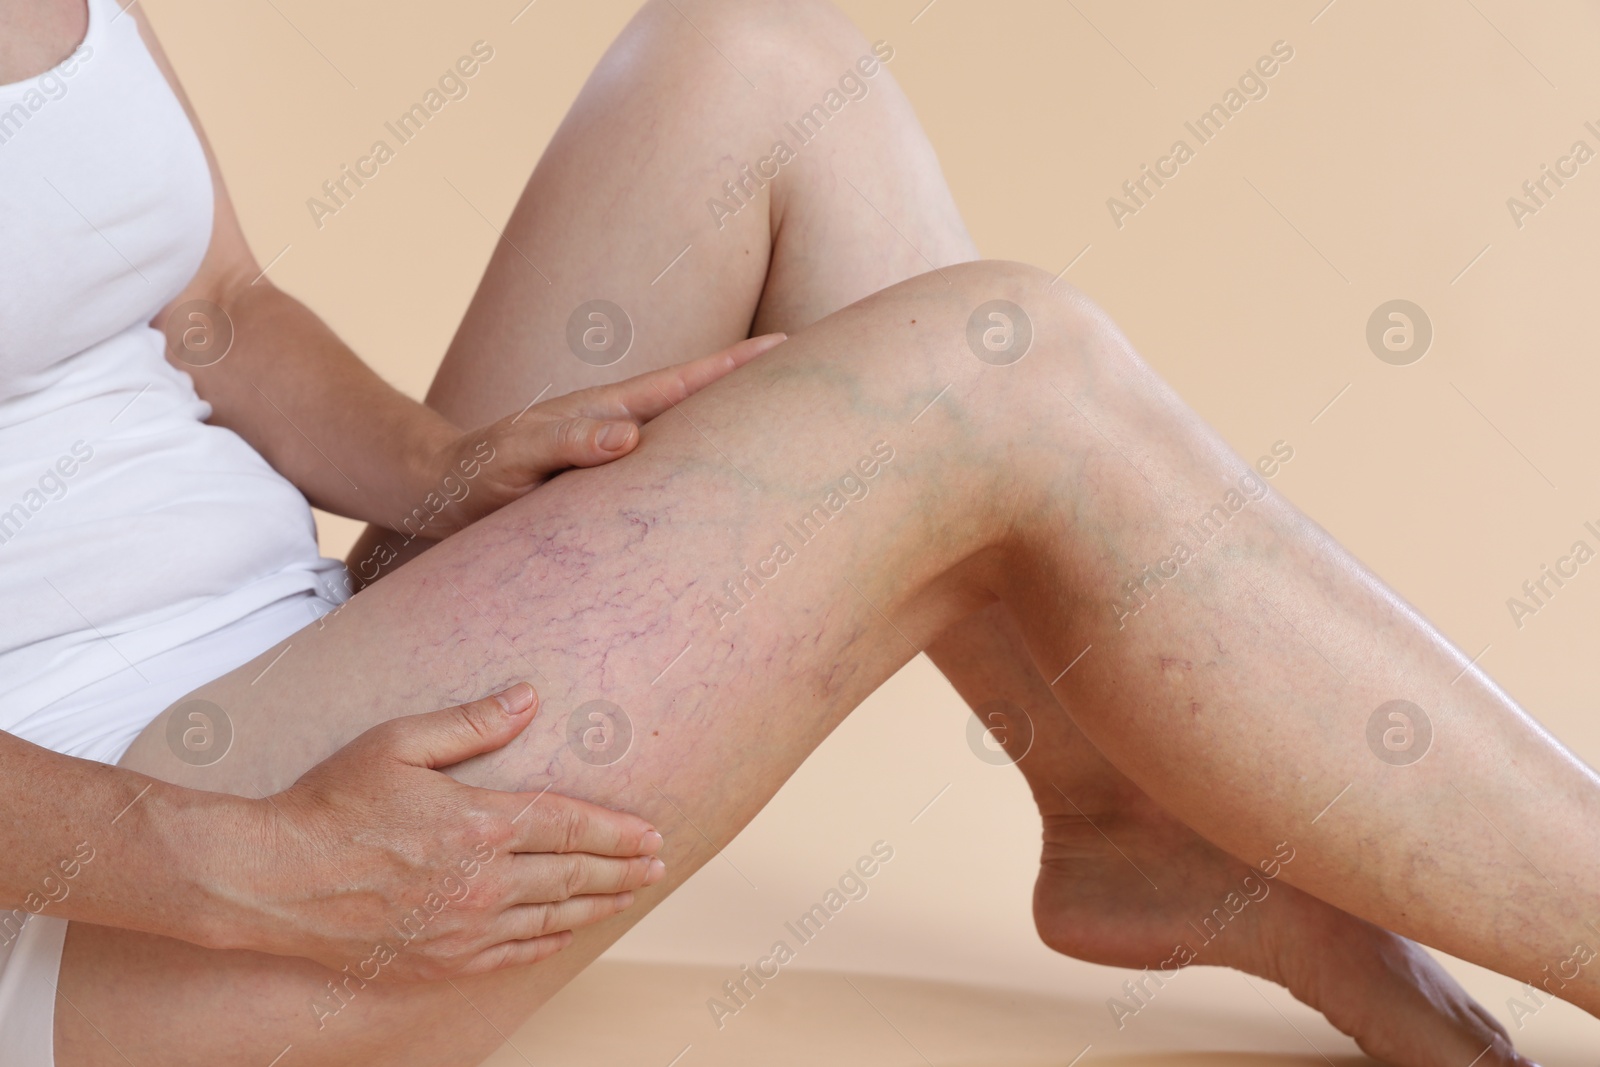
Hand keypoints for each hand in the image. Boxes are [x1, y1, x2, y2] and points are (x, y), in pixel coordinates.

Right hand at [231, 683, 662, 979]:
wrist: (270, 880)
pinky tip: (565, 930)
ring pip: (551, 918)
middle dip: (622, 869)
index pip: (568, 826)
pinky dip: (547, 941)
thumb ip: (472, 723)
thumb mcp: (399, 743)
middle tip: (657, 865)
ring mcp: (462, 928)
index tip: (651, 834)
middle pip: (572, 875)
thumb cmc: (329, 802)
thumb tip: (529, 697)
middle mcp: (480, 883)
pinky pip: (511, 954)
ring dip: (597, 905)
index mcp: (478, 824)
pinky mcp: (439, 960)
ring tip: (628, 895)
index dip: (616, 831)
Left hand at [421, 333, 785, 537]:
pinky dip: (706, 473)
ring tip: (795, 435)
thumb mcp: (519, 455)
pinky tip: (728, 487)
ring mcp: (622, 453)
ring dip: (739, 433)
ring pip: (694, 438)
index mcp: (613, 410)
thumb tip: (629, 438)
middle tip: (819, 376)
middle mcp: (626, 426)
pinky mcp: (614, 484)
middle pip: (706, 403)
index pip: (689, 382)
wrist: (446, 490)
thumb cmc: (479, 472)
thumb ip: (569, 442)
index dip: (739, 365)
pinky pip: (673, 476)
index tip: (789, 345)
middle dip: (759, 390)